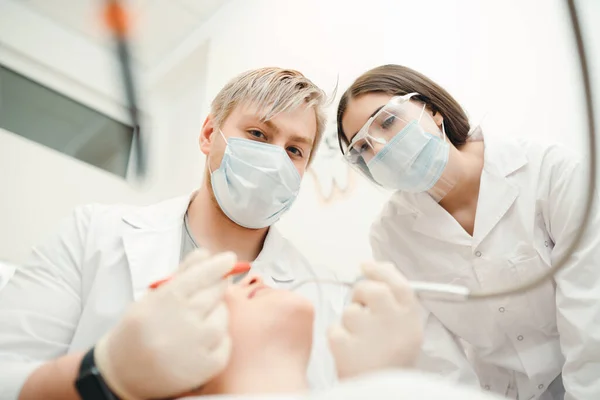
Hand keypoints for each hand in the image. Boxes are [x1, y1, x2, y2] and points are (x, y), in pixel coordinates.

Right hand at [94, 249, 234, 399]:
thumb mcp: (152, 297)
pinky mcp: (207, 367)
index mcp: (165, 302)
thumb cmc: (138, 330)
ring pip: (222, 316)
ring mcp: (196, 347)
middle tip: (213, 288)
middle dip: (218, 286)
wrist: (122, 374)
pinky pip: (225, 341)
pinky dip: (218, 338)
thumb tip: (205, 254)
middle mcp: (182, 324)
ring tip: (194, 323)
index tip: (229, 258)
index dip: (217, 265)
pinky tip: (198, 342)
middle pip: (215, 293)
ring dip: (216, 314)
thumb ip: (181, 274)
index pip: (200, 275)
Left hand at [328, 261, 422, 379]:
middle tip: (359, 307)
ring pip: (350, 311)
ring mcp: (371, 336)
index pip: (399, 284)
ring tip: (359, 342)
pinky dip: (337, 339)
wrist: (382, 396)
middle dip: (360, 294)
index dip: (381, 270)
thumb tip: (381, 266)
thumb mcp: (404, 332)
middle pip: (372, 290)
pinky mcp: (348, 347)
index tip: (366, 265)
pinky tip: (349, 353)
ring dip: (349, 323)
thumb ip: (395, 301)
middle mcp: (395, 325)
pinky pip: (334, 329)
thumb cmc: (390, 364)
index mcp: (411, 322)